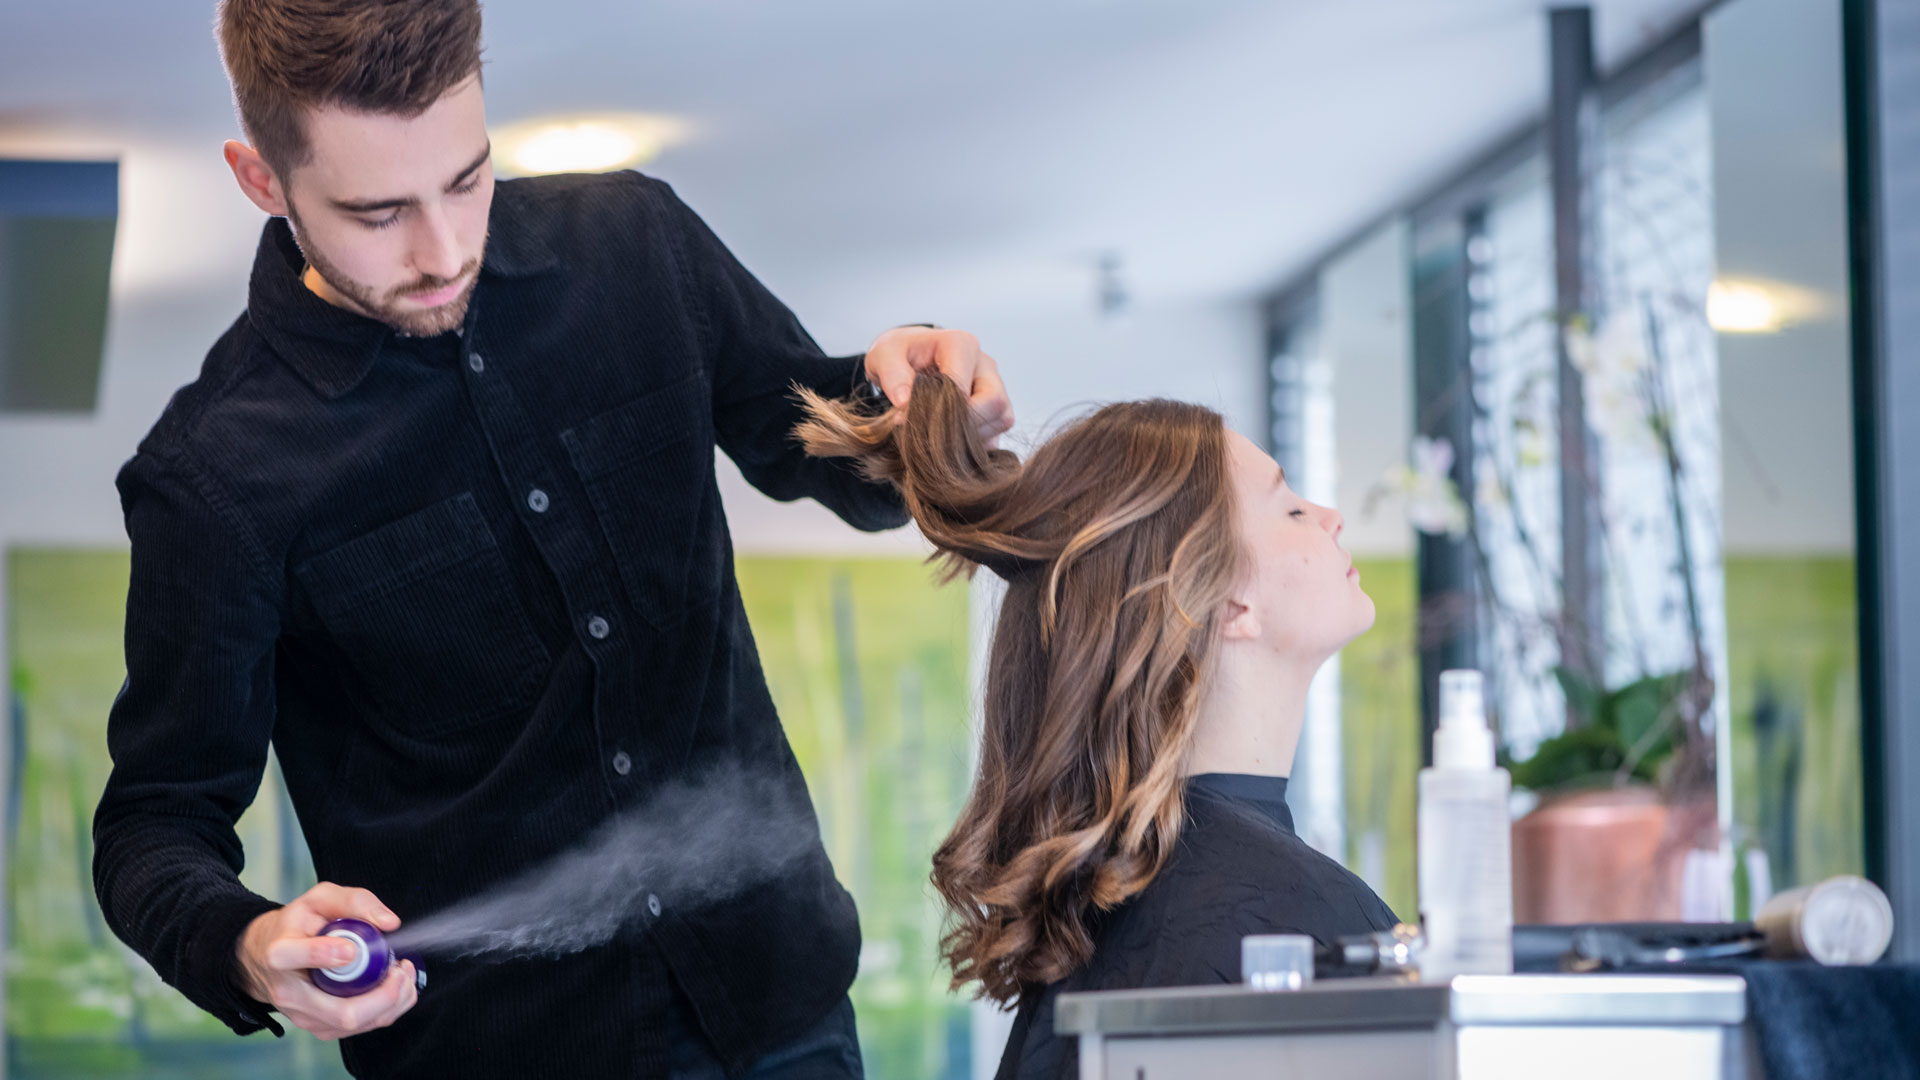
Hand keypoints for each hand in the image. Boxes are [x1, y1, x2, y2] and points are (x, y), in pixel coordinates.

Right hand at [236, 882, 417, 1039]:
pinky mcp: (320, 1027)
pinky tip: (393, 986)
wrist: (266, 958)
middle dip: (384, 995)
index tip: (352, 949)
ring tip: (402, 973)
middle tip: (401, 969)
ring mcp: (305, 1016)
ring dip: (392, 1001)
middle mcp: (289, 993)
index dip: (325, 954)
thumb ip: (354, 902)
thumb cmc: (296, 926)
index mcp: (280, 954)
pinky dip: (387, 1009)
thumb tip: (390, 922)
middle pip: (342, 1012)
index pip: (294, 957)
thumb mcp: (319, 899)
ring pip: (355, 1023)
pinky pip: (360, 1027)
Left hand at [863, 327, 1014, 445]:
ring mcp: (995, 387)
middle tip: (929, 435)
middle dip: (962, 426)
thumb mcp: (883, 356)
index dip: (934, 411)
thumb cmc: (898, 354)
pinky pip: (996, 435)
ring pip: (1001, 420)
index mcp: (961, 344)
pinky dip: (973, 447)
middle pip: (995, 402)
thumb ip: (892, 376)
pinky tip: (946, 444)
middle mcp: (985, 365)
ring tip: (934, 439)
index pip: (961, 385)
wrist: (907, 357)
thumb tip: (904, 404)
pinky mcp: (995, 411)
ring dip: (969, 438)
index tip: (904, 419)